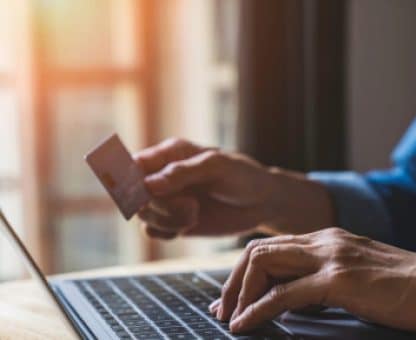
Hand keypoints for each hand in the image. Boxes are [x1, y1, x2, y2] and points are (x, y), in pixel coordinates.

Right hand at [134, 138, 332, 238]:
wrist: (262, 203)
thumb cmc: (243, 176)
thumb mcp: (217, 167)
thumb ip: (183, 172)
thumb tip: (148, 184)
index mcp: (170, 154)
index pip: (134, 163)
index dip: (129, 178)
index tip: (142, 192)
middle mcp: (163, 176)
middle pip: (135, 193)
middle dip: (157, 205)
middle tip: (188, 207)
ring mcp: (168, 200)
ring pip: (143, 214)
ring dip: (165, 220)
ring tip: (193, 215)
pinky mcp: (174, 221)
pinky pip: (153, 231)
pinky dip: (166, 232)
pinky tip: (188, 226)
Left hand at [211, 227, 415, 333]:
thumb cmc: (402, 285)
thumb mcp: (355, 273)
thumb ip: (323, 277)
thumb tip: (293, 297)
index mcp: (326, 238)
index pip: (271, 247)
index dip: (244, 272)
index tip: (233, 298)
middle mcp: (323, 241)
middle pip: (258, 251)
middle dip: (233, 281)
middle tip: (222, 309)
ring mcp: (330, 257)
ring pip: (265, 265)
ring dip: (239, 293)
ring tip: (230, 318)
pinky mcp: (338, 279)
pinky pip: (284, 294)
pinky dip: (258, 309)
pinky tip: (245, 324)